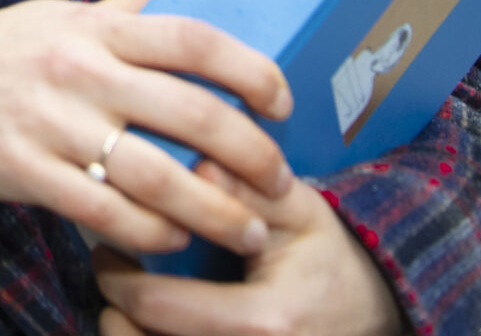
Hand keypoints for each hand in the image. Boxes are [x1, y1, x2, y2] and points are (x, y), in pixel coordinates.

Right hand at [0, 0, 296, 259]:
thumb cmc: (0, 49)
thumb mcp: (64, 12)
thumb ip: (133, 1)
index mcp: (96, 28)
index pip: (194, 38)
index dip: (251, 70)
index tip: (282, 102)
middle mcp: (80, 70)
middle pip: (191, 112)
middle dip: (252, 155)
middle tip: (282, 183)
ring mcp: (51, 123)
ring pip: (157, 175)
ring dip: (215, 211)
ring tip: (249, 231)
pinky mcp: (24, 171)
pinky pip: (105, 212)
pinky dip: (151, 234)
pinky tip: (175, 242)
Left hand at [91, 164, 403, 335]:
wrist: (372, 313)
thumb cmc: (327, 260)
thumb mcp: (298, 213)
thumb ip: (249, 188)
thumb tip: (198, 163)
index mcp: (265, 322)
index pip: (157, 306)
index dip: (117, 276)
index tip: (108, 248)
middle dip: (114, 309)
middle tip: (111, 273)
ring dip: (126, 335)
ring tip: (123, 305)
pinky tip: (150, 325)